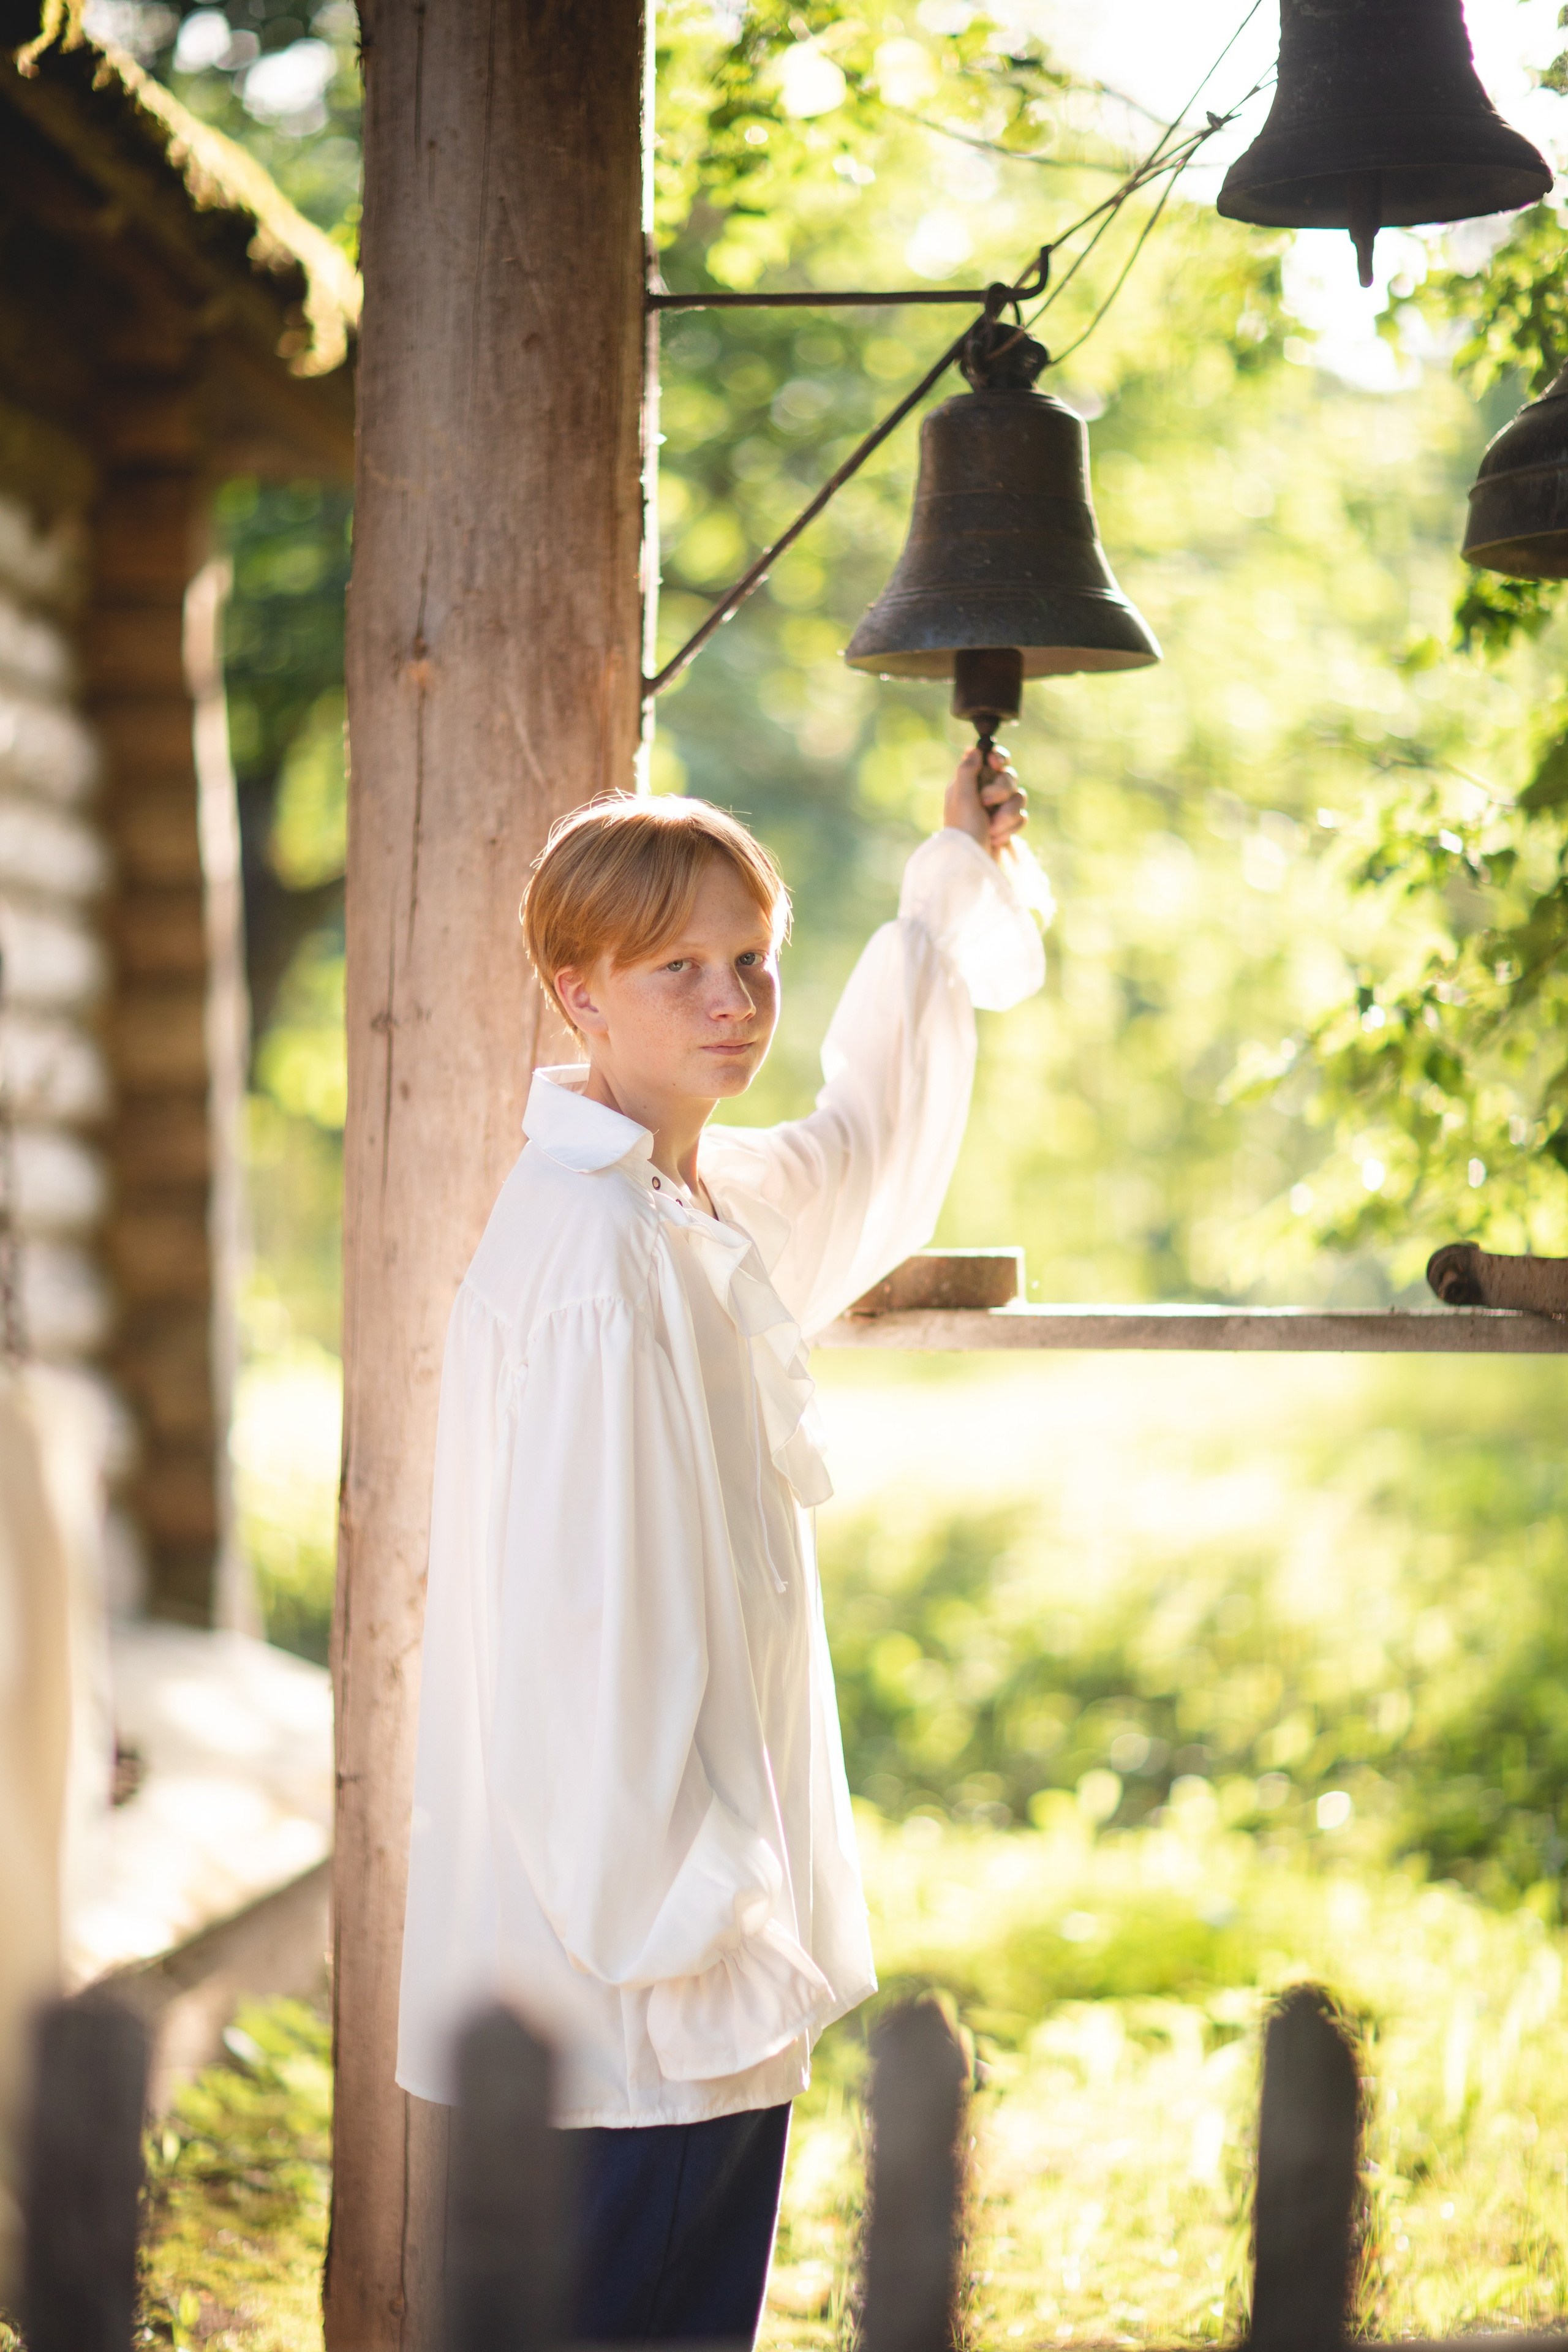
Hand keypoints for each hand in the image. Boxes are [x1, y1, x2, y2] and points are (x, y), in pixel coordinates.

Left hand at [944, 744, 1027, 861]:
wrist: (972, 864)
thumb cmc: (963, 831)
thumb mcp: (962, 798)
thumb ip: (968, 771)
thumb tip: (975, 748)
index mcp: (969, 783)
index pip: (990, 759)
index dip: (998, 758)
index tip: (996, 764)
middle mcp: (984, 793)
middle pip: (1008, 777)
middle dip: (1001, 791)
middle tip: (985, 804)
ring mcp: (998, 809)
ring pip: (1019, 797)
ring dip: (1006, 814)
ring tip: (992, 829)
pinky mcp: (1008, 825)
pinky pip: (1022, 816)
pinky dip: (1010, 828)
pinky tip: (996, 838)